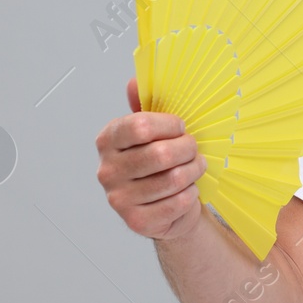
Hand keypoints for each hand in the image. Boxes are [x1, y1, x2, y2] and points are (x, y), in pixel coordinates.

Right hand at [95, 77, 209, 242]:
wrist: (164, 206)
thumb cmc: (160, 162)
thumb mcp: (153, 131)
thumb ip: (145, 106)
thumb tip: (135, 82)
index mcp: (109, 140)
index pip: (140, 126)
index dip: (170, 125)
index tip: (180, 127)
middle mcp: (107, 170)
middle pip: (161, 154)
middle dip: (188, 149)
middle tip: (193, 149)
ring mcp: (119, 198)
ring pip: (173, 179)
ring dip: (194, 171)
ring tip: (195, 167)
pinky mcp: (136, 221)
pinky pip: (177, 202)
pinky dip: (190, 195)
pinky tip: (187, 190)